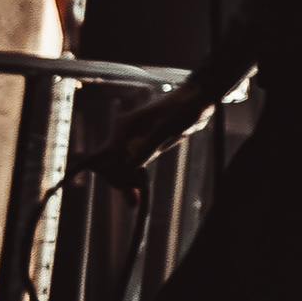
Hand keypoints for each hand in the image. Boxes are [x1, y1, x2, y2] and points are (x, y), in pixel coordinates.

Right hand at [92, 87, 210, 189]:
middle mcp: (124, 134)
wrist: (196, 101)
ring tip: (135, 199)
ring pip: (119, 167)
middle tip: (135, 196)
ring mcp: (132, 141)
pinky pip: (131, 166)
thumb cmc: (181, 108)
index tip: (128, 184)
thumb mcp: (165, 128)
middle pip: (108, 164)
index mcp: (124, 126)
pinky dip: (132, 179)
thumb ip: (147, 146)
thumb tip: (128, 166)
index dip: (112, 172)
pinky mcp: (143, 147)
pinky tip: (137, 193)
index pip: (105, 155)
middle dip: (119, 180)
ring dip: (124, 182)